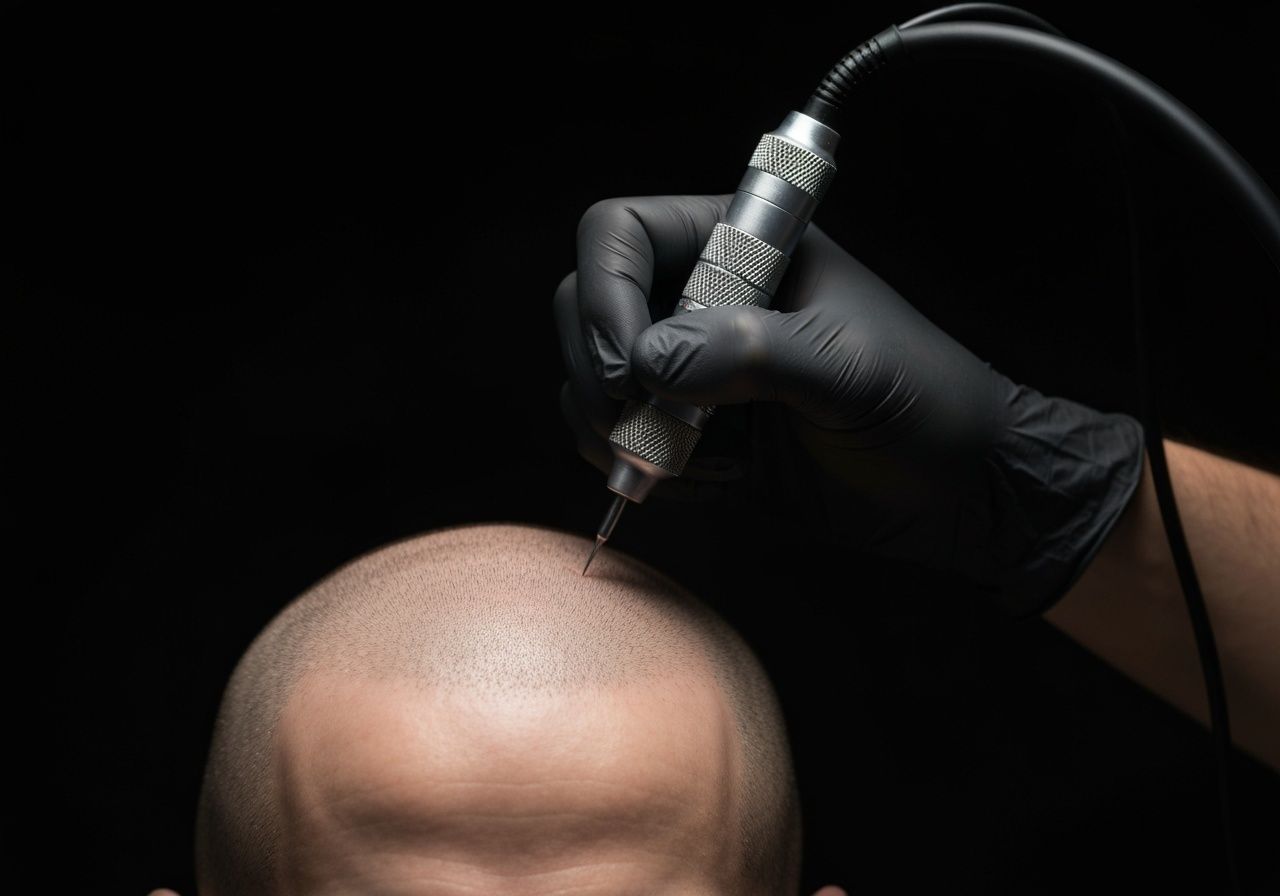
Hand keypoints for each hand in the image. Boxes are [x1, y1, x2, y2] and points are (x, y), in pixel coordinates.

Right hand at [556, 195, 1142, 612]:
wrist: (958, 490)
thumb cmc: (926, 405)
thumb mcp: (847, 368)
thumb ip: (751, 352)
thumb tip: (650, 362)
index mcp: (742, 246)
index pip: (622, 234)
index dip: (607, 293)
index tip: (635, 366)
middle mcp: (704, 297)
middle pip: (587, 305)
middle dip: (599, 371)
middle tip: (638, 426)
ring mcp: (693, 367)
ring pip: (593, 379)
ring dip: (609, 428)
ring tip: (675, 463)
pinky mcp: (693, 431)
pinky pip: (622, 440)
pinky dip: (638, 469)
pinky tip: (707, 484)